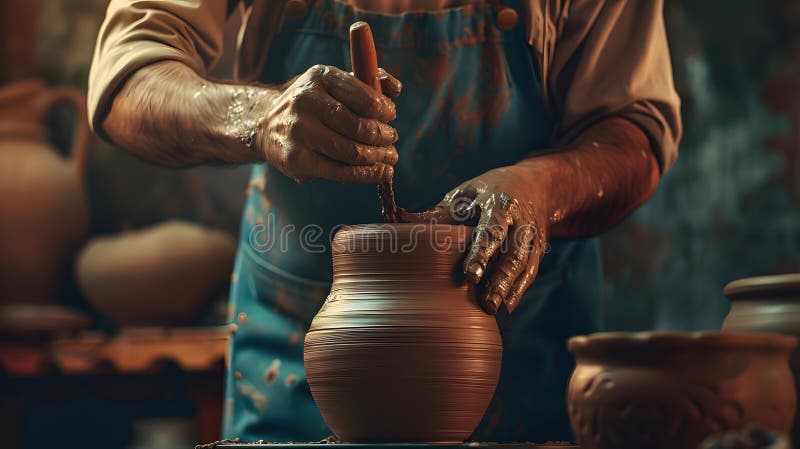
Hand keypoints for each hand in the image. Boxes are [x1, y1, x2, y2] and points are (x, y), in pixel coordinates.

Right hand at [257, 64, 401, 182]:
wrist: (265, 124)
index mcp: (321, 77)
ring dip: (379, 157)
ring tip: (389, 156)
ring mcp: (300, 132)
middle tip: (392, 139)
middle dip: (384, 136)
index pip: (364, 97)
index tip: (390, 116)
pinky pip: (341, 172)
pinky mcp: (297, 159)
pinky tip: (382, 172)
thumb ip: (367, 82)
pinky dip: (368, 175)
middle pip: (360, 128)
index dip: (384, 110)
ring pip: (353, 152)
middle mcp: (307, 102)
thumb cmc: (312, 104)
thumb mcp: (334, 84)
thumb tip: (395, 89)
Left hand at [401, 165, 548, 314]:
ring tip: (493, 309)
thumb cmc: (488, 191)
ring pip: (523, 266)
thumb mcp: (464, 194)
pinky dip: (519, 290)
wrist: (536, 185)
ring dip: (509, 289)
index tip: (470, 277)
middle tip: (487, 303)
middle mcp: (521, 221)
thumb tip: (395, 220)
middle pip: (512, 254)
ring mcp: (533, 237)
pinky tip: (506, 308)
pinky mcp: (539, 251)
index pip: (491, 232)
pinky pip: (530, 273)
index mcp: (500, 204)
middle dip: (500, 279)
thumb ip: (436, 213)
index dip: (482, 254)